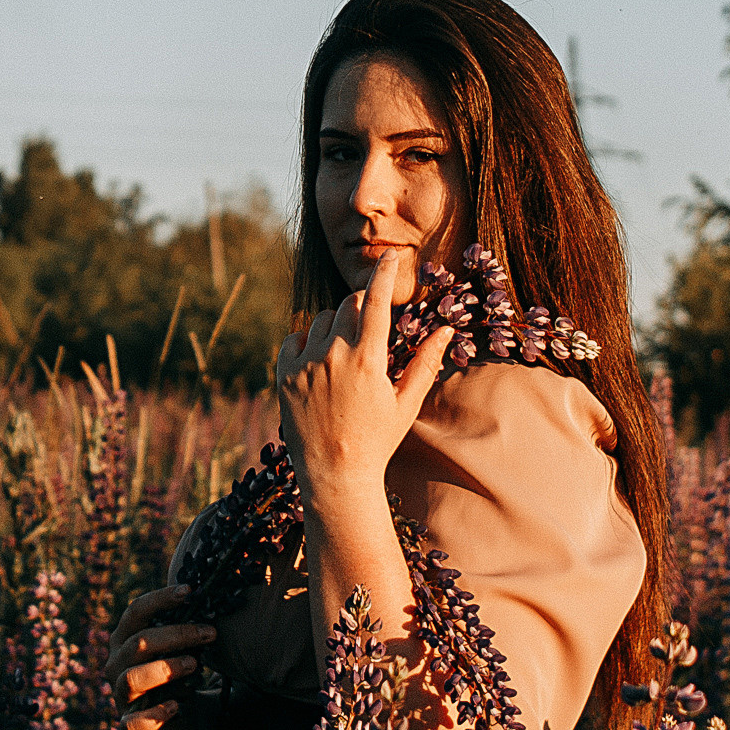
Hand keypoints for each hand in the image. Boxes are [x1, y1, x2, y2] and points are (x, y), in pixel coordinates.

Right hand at [103, 584, 217, 729]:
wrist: (169, 725)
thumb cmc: (173, 678)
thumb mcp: (176, 650)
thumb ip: (184, 631)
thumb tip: (211, 604)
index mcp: (125, 638)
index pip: (136, 611)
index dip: (160, 599)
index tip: (189, 592)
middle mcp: (117, 663)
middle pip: (140, 641)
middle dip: (178, 634)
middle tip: (210, 633)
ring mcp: (121, 694)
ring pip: (134, 677)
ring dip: (167, 668)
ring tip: (195, 664)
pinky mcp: (130, 724)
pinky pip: (136, 720)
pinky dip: (157, 712)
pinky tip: (176, 706)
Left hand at [276, 251, 455, 495]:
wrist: (333, 474)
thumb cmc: (378, 440)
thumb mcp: (406, 403)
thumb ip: (426, 362)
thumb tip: (446, 329)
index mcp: (368, 359)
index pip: (377, 300)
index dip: (385, 273)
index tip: (390, 255)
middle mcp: (334, 355)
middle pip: (350, 304)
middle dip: (363, 308)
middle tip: (370, 335)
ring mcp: (306, 363)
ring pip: (323, 319)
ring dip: (337, 327)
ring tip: (345, 361)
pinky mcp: (284, 372)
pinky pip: (296, 336)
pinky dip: (308, 342)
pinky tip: (320, 366)